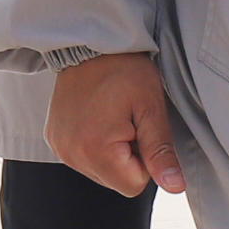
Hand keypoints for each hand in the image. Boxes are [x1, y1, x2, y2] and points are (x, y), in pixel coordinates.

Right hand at [47, 51, 186, 195]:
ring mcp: (59, 148)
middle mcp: (71, 154)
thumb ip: (160, 152)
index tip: (141, 129)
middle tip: (128, 120)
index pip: (134, 185)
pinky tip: (97, 117)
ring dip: (112, 151)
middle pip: (116, 181)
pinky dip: (95, 144)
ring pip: (101, 172)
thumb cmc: (125, 69)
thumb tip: (174, 187)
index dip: (146, 159)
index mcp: (94, 150)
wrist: (92, 42)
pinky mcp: (54, 140)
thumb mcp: (151, 108)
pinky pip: (83, 158)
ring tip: (112, 116)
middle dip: (128, 157)